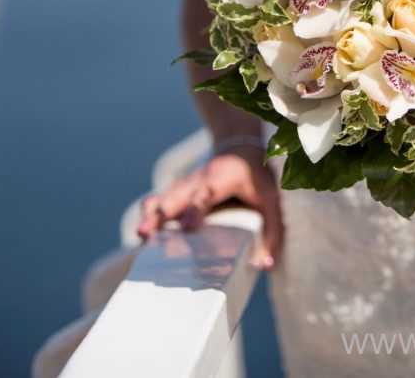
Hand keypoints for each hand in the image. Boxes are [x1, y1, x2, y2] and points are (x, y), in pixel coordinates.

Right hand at [136, 145, 282, 269]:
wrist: (239, 147)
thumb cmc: (256, 177)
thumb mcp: (272, 200)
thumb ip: (273, 232)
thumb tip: (265, 266)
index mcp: (220, 180)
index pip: (205, 195)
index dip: (196, 210)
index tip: (187, 228)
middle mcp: (197, 181)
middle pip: (173, 197)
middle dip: (158, 215)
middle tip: (144, 234)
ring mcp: (183, 186)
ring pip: (160, 198)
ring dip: (148, 217)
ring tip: (140, 239)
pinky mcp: (176, 193)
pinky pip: (157, 202)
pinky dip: (149, 217)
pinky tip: (145, 238)